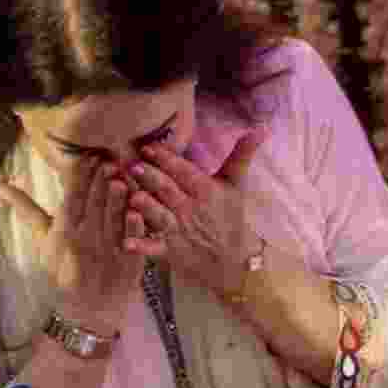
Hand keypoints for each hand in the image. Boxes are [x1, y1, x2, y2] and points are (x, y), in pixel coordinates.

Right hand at [0, 157, 146, 333]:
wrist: (85, 314)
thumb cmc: (60, 275)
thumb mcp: (41, 244)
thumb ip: (26, 211)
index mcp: (63, 232)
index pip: (72, 195)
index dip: (81, 173)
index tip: (89, 155)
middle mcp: (84, 239)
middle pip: (94, 201)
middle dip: (102, 177)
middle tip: (109, 156)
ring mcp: (108, 251)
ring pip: (113, 215)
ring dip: (119, 193)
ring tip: (123, 172)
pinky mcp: (129, 263)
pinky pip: (133, 239)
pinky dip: (135, 222)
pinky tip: (139, 205)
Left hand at [123, 130, 266, 295]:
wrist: (234, 259)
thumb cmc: (230, 216)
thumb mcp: (237, 184)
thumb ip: (242, 154)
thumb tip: (261, 127)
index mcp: (205, 190)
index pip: (185, 171)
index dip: (168, 160)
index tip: (149, 148)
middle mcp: (191, 209)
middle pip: (169, 191)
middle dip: (152, 178)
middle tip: (134, 165)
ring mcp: (180, 230)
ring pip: (160, 217)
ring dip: (147, 208)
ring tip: (133, 197)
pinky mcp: (170, 251)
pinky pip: (154, 248)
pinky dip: (141, 247)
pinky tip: (126, 244)